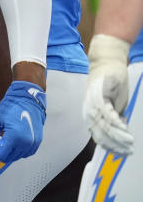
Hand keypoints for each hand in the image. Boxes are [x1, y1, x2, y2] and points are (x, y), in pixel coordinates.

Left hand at [0, 81, 45, 163]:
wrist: (28, 99)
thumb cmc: (12, 106)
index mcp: (14, 136)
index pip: (1, 154)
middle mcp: (26, 142)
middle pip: (9, 157)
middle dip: (0, 153)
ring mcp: (33, 143)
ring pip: (17, 156)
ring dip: (9, 152)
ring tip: (4, 140)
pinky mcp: (37, 142)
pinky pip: (26, 153)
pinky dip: (18, 151)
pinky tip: (13, 142)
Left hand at [83, 34, 134, 153]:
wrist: (107, 62)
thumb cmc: (111, 84)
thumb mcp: (115, 104)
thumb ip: (115, 118)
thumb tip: (121, 134)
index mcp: (91, 113)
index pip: (97, 134)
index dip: (108, 146)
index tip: (120, 154)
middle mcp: (88, 108)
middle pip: (98, 132)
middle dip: (114, 144)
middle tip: (128, 152)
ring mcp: (91, 101)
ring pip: (101, 123)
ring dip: (116, 135)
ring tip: (129, 142)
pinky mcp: (97, 92)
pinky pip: (105, 111)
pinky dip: (114, 121)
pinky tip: (123, 127)